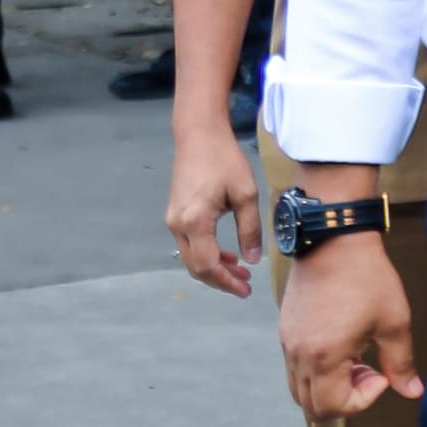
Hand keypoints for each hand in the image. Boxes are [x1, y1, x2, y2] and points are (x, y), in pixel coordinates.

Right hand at [164, 124, 262, 296]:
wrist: (199, 136)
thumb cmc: (225, 160)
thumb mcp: (246, 194)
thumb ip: (250, 229)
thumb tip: (253, 259)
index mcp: (195, 222)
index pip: (207, 265)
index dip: (226, 282)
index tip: (246, 290)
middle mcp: (178, 225)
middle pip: (195, 266)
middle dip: (220, 279)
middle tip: (246, 285)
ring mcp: (173, 220)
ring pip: (192, 256)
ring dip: (215, 267)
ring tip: (241, 272)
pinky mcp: (175, 215)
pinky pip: (190, 244)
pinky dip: (208, 253)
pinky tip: (227, 254)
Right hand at [279, 232, 420, 418]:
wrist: (334, 241)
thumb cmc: (367, 278)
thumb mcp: (394, 321)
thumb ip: (401, 363)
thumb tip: (413, 392)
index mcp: (324, 357)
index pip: (331, 407)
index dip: (363, 400)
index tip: (382, 374)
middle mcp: (298, 355)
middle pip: (311, 406)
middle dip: (345, 399)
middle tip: (371, 371)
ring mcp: (287, 344)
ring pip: (300, 389)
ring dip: (330, 386)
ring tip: (358, 359)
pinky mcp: (285, 331)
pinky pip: (295, 368)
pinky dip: (319, 371)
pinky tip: (344, 345)